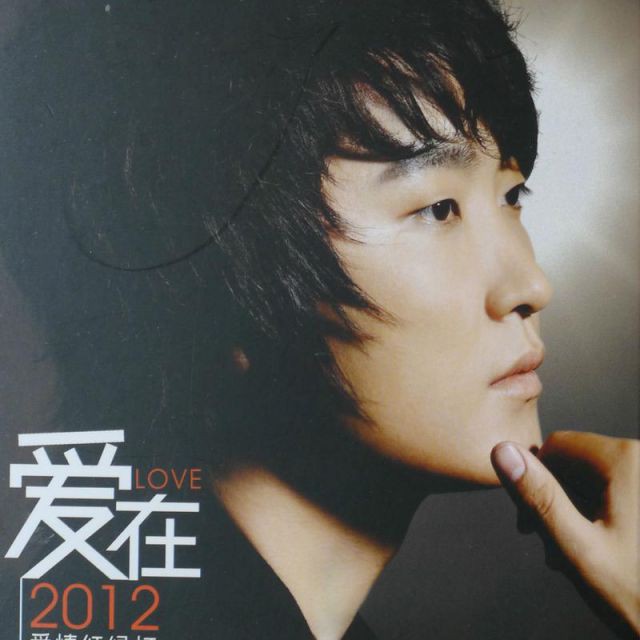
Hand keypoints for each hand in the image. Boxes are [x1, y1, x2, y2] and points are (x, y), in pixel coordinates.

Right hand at [491, 431, 639, 634]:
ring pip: (591, 477)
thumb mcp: (578, 549)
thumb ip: (540, 498)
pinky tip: (595, 548)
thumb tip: (503, 452)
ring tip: (571, 554)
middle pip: (574, 462)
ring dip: (574, 511)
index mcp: (626, 461)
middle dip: (554, 502)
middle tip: (550, 545)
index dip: (533, 482)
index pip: (556, 446)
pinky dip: (597, 515)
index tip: (529, 521)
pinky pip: (613, 490)